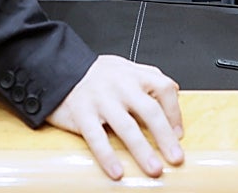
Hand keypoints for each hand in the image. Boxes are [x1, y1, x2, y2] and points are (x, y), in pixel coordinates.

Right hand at [46, 54, 183, 180]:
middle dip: (165, 137)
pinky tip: (117, 171)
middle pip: (150, 110)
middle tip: (175, 157)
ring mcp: (101, 99)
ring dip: (142, 150)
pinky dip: (107, 156)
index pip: (164, 88)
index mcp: (134, 74)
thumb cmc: (95, 73)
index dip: (175, 112)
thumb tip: (173, 92)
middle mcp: (121, 85)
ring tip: (154, 168)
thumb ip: (148, 76)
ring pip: (126, 126)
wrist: (58, 67)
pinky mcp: (82, 113)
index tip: (178, 134)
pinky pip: (97, 137)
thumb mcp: (125, 67)